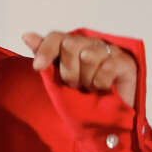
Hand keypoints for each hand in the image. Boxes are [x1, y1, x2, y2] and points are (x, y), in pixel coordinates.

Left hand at [22, 31, 137, 107]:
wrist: (110, 116)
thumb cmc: (84, 94)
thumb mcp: (60, 76)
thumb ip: (46, 55)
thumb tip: (26, 35)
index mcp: (73, 45)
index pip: (56, 37)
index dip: (45, 50)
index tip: (38, 67)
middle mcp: (91, 43)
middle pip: (70, 46)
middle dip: (68, 71)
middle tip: (75, 84)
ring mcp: (110, 50)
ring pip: (88, 57)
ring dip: (86, 80)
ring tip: (90, 88)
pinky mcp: (125, 62)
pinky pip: (105, 69)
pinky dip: (101, 85)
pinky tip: (104, 89)